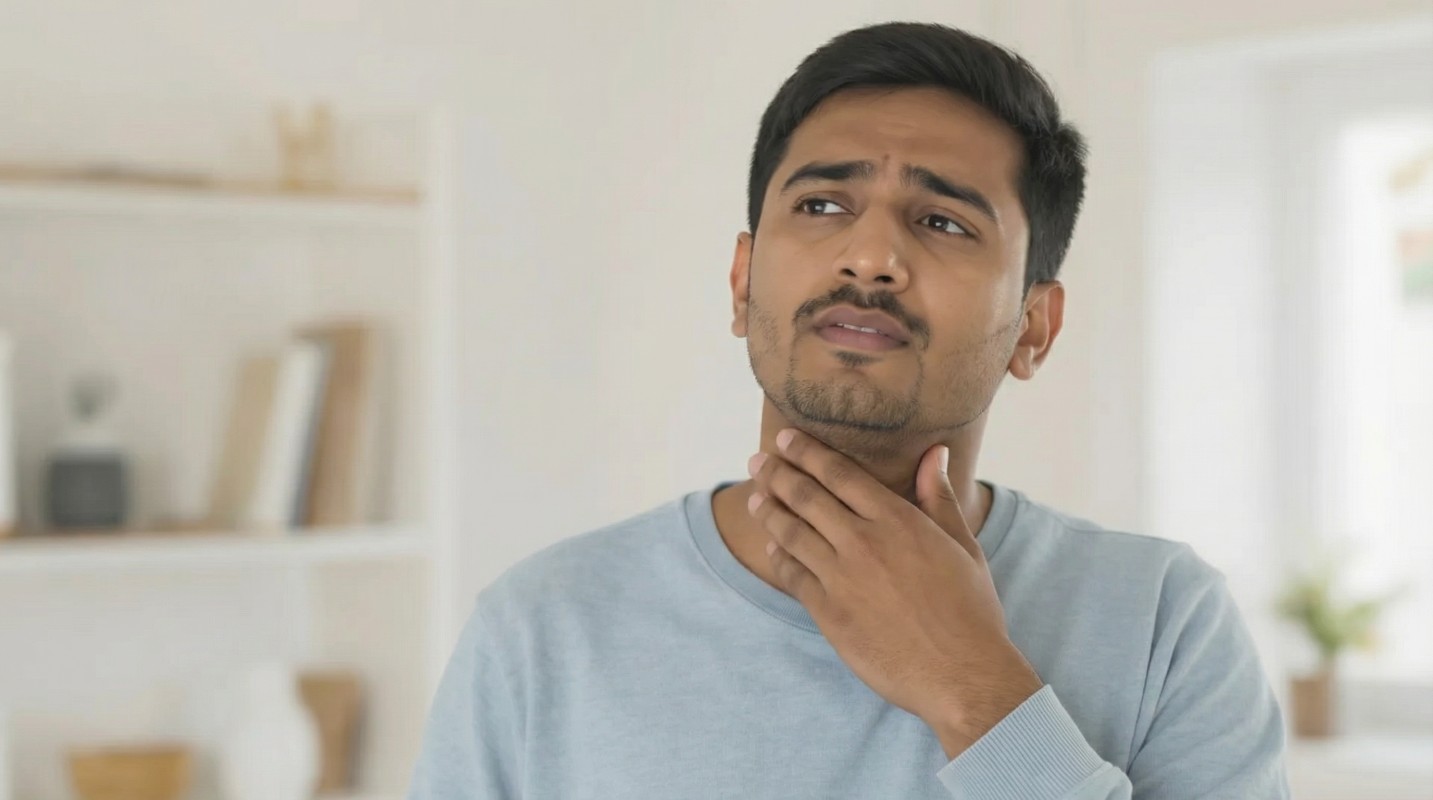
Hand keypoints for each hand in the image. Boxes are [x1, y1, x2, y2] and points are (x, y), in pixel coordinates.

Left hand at [746, 428, 1043, 758]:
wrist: (962, 673)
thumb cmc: (970, 610)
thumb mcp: (962, 545)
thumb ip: (940, 497)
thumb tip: (935, 452)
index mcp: (897, 520)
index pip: (839, 474)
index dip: (807, 452)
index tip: (786, 438)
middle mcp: (863, 542)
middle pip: (806, 497)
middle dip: (777, 474)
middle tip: (758, 460)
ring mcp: (842, 578)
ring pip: (791, 533)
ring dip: (769, 510)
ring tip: (755, 497)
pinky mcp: (830, 613)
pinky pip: (793, 576)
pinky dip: (778, 557)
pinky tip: (771, 546)